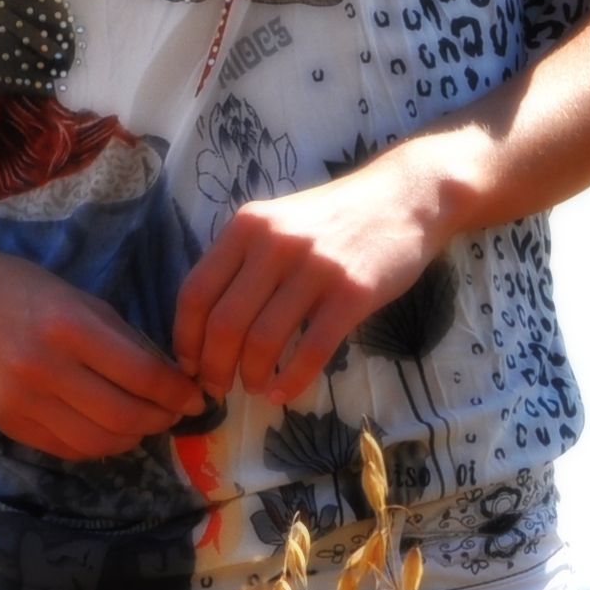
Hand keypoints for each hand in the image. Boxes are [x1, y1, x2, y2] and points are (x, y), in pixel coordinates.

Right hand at [0, 236, 199, 461]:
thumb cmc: (21, 290)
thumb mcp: (79, 299)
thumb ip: (125, 340)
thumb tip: (172, 378)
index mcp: (68, 327)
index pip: (141, 376)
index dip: (177, 393)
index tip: (195, 396)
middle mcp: (44, 369)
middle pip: (124, 416)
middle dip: (160, 420)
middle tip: (173, 413)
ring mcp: (22, 402)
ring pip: (98, 442)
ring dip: (133, 438)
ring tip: (144, 422)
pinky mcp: (8, 424)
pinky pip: (68, 450)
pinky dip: (99, 446)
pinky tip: (109, 430)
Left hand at [173, 159, 442, 407]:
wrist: (404, 197)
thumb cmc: (336, 217)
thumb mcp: (279, 222)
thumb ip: (244, 261)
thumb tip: (208, 325)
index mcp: (247, 227)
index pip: (196, 292)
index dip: (185, 339)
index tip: (189, 366)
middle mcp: (274, 244)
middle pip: (224, 323)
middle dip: (214, 368)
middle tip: (218, 388)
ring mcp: (314, 268)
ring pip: (263, 340)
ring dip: (252, 376)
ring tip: (256, 387)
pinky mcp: (352, 293)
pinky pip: (312, 349)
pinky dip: (292, 380)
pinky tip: (285, 392)